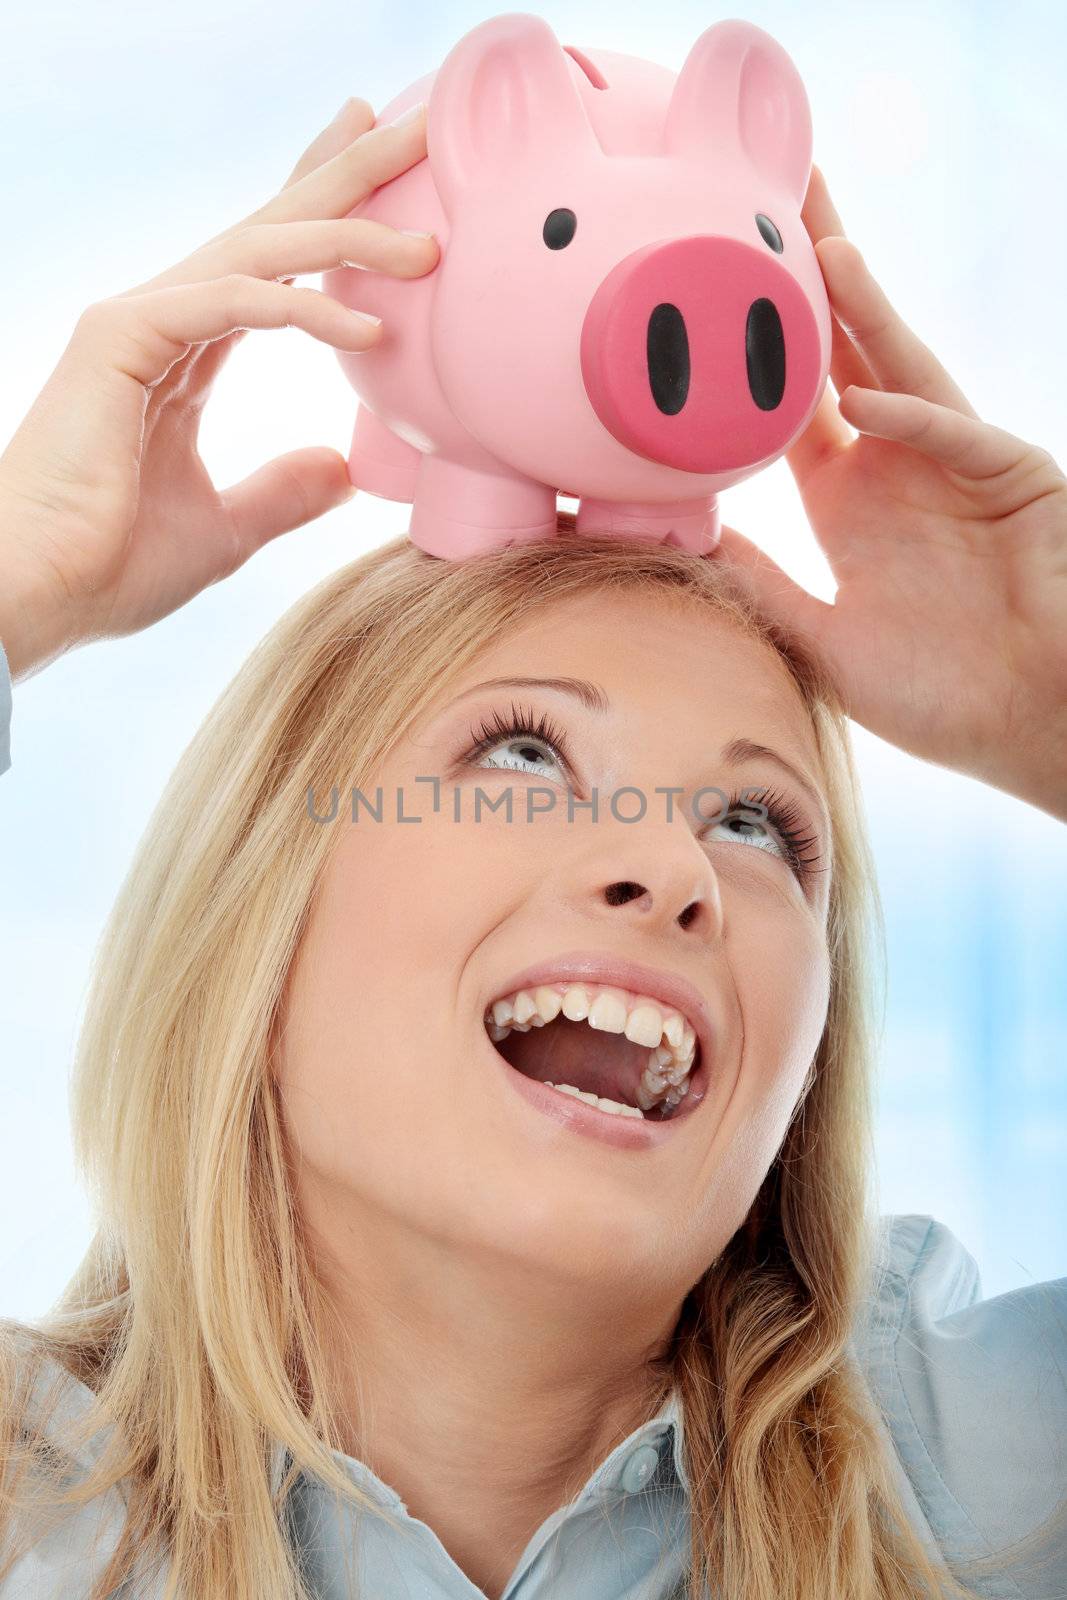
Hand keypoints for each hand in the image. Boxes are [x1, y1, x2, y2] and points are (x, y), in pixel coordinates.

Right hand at [0, 98, 438, 680]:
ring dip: (345, 237)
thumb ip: (280, 494)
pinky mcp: (122, 338)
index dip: (322, 211)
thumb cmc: (111, 565)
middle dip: (342, 176)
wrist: (41, 595)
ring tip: (424, 247)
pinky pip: (230, 303)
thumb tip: (342, 470)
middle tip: (412, 128)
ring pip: (258, 251)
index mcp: (184, 352)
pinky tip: (366, 331)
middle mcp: (164, 319)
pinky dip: (300, 312)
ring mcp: (139, 321)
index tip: (377, 164)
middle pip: (268, 228)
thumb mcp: (224, 529)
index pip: (267, 264)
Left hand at [712, 165, 1066, 822]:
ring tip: (821, 244)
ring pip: (904, 369)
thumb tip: (694, 541)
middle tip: (776, 195)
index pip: (791, 400)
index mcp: (848, 496)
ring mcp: (955, 462)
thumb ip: (765, 587)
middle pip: (846, 350)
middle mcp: (897, 462)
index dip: (755, 341)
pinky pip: (956, 437)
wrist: (1027, 727)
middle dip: (815, 275)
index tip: (711, 281)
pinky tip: (863, 400)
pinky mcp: (1012, 478)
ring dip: (865, 310)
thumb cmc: (938, 695)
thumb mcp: (824, 641)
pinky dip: (913, 419)